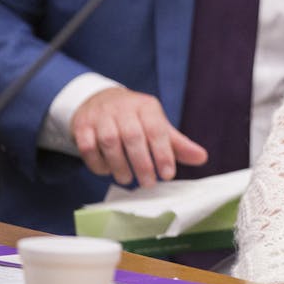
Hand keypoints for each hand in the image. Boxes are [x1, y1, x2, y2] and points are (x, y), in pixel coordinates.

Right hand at [71, 87, 207, 186]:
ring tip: (127, 179)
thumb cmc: (134, 118)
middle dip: (142, 163)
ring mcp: (100, 116)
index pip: (157, 130)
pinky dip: (97, 162)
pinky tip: (107, 171)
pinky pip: (87, 146)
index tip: (168, 175)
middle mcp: (123, 108)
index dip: (163, 154)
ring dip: (119, 164)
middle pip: (133, 136)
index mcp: (146, 106)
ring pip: (109, 141)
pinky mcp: (81, 125)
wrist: (99, 99)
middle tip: (148, 183)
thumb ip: (177, 144)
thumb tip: (202, 158)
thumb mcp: (157, 125)